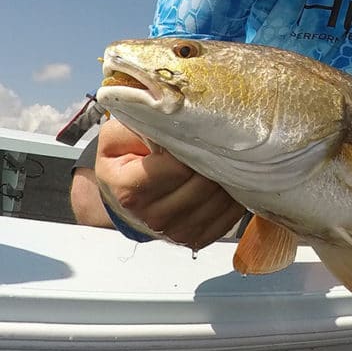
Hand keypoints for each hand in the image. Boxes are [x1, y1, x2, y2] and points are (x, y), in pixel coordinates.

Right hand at [95, 118, 244, 248]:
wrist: (125, 198)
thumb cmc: (124, 162)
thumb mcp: (117, 136)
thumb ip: (139, 122)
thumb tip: (170, 111)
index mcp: (130, 189)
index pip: (179, 168)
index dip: (193, 147)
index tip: (199, 132)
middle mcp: (153, 216)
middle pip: (203, 185)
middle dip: (214, 160)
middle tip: (220, 142)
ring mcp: (176, 232)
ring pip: (219, 201)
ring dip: (228, 178)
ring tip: (226, 159)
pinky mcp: (196, 239)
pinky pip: (228, 218)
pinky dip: (234, 198)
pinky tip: (229, 180)